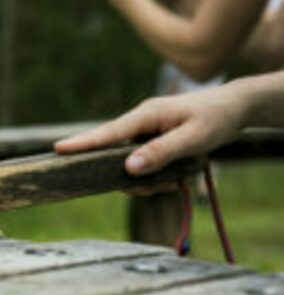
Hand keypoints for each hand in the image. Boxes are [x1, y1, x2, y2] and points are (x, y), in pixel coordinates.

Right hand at [55, 84, 248, 174]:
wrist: (235, 107)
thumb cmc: (216, 118)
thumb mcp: (193, 139)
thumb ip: (161, 153)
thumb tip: (128, 168)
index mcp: (146, 114)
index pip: (108, 132)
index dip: (83, 142)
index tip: (58, 149)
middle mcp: (140, 121)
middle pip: (113, 151)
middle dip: (124, 175)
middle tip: (154, 188)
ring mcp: (144, 130)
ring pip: (128, 161)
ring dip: (144, 179)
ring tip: (173, 183)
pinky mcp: (150, 139)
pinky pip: (140, 161)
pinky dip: (152, 175)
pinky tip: (172, 180)